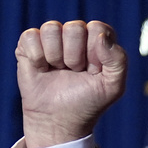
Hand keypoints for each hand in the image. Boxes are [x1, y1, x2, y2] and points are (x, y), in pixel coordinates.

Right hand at [15, 20, 126, 147]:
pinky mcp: (29, 45)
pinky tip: (42, 69)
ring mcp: (52, 39)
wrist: (59, 120)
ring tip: (59, 71)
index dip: (95, 52)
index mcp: (98, 40)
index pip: (98, 28)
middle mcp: (76, 35)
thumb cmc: (88, 102)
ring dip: (55, 56)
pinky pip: (31, 36)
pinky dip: (37, 58)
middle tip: (74, 72)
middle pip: (74, 27)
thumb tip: (100, 36)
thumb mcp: (113, 86)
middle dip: (74, 56)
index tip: (93, 71)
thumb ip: (118, 59)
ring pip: (51, 28)